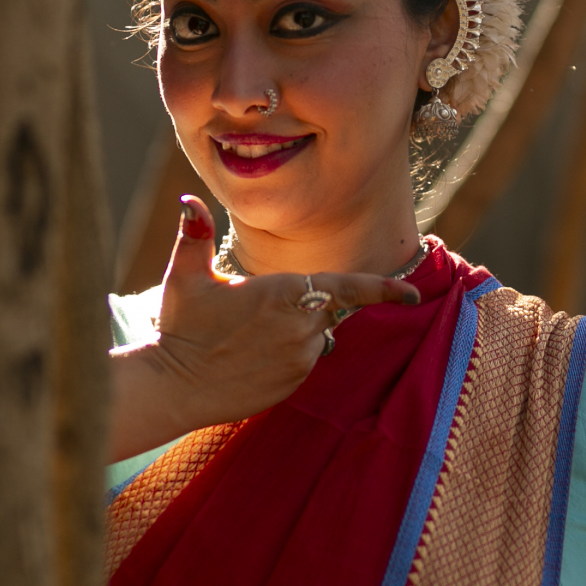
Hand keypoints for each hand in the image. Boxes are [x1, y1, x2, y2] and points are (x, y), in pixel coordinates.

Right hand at [106, 197, 419, 461]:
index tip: (413, 294)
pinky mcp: (292, 385)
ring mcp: (299, 360)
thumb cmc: (179, 327)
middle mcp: (301, 327)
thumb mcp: (185, 276)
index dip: (384, 290)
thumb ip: (195, 235)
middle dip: (304, 304)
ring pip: (317, 337)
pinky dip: (290, 355)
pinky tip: (251, 356)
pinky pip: (305, 362)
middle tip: (257, 311)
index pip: (348, 287)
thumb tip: (188, 199)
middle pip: (326, 309)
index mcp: (284, 292)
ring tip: (247, 335)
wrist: (173, 386)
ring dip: (296, 330)